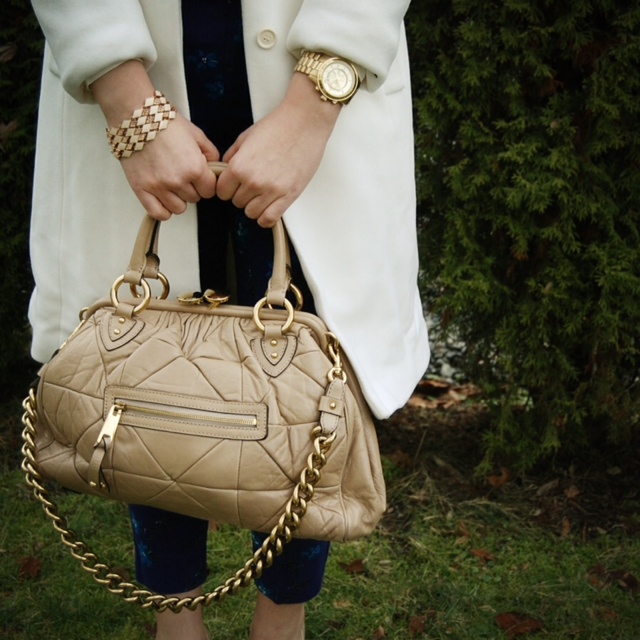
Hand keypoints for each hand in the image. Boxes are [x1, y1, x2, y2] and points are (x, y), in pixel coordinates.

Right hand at [120, 113, 218, 219]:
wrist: (134, 116)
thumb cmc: (164, 122)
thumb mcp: (196, 134)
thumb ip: (210, 153)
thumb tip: (215, 167)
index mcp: (195, 168)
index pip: (210, 191)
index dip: (206, 183)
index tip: (200, 177)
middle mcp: (178, 180)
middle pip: (194, 199)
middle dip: (192, 188)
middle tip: (182, 175)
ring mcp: (159, 187)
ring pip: (179, 208)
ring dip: (178, 199)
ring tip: (172, 184)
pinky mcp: (141, 189)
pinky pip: (158, 213)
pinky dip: (163, 210)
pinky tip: (163, 198)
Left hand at [216, 73, 340, 226]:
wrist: (305, 122)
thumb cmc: (277, 126)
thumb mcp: (246, 137)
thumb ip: (232, 157)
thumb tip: (224, 172)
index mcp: (239, 166)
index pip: (222, 191)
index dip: (227, 187)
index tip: (235, 184)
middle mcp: (253, 181)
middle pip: (236, 202)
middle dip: (242, 194)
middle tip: (252, 184)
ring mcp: (271, 191)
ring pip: (251, 213)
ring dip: (254, 205)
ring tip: (262, 194)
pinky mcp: (288, 196)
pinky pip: (269, 219)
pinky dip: (265, 217)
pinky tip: (269, 206)